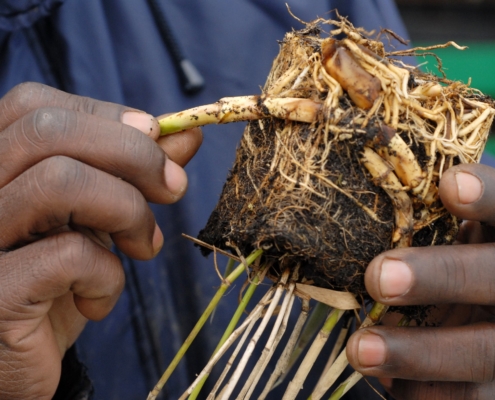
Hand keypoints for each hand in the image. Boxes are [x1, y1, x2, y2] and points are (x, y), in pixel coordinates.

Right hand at [0, 82, 201, 398]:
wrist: (23, 360)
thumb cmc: (60, 280)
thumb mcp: (100, 218)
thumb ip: (137, 172)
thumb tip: (187, 133)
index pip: (36, 106)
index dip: (108, 116)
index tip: (157, 140)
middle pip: (49, 131)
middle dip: (133, 154)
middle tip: (173, 188)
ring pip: (60, 182)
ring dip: (129, 212)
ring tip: (144, 248)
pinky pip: (67, 254)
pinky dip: (108, 275)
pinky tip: (99, 299)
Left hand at [347, 163, 494, 398]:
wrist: (481, 312)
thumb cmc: (451, 265)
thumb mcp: (449, 240)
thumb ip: (426, 226)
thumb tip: (356, 208)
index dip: (489, 196)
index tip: (450, 183)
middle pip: (494, 278)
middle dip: (441, 276)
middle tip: (380, 277)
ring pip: (483, 351)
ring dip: (419, 352)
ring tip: (360, 349)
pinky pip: (469, 397)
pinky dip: (425, 391)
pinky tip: (388, 383)